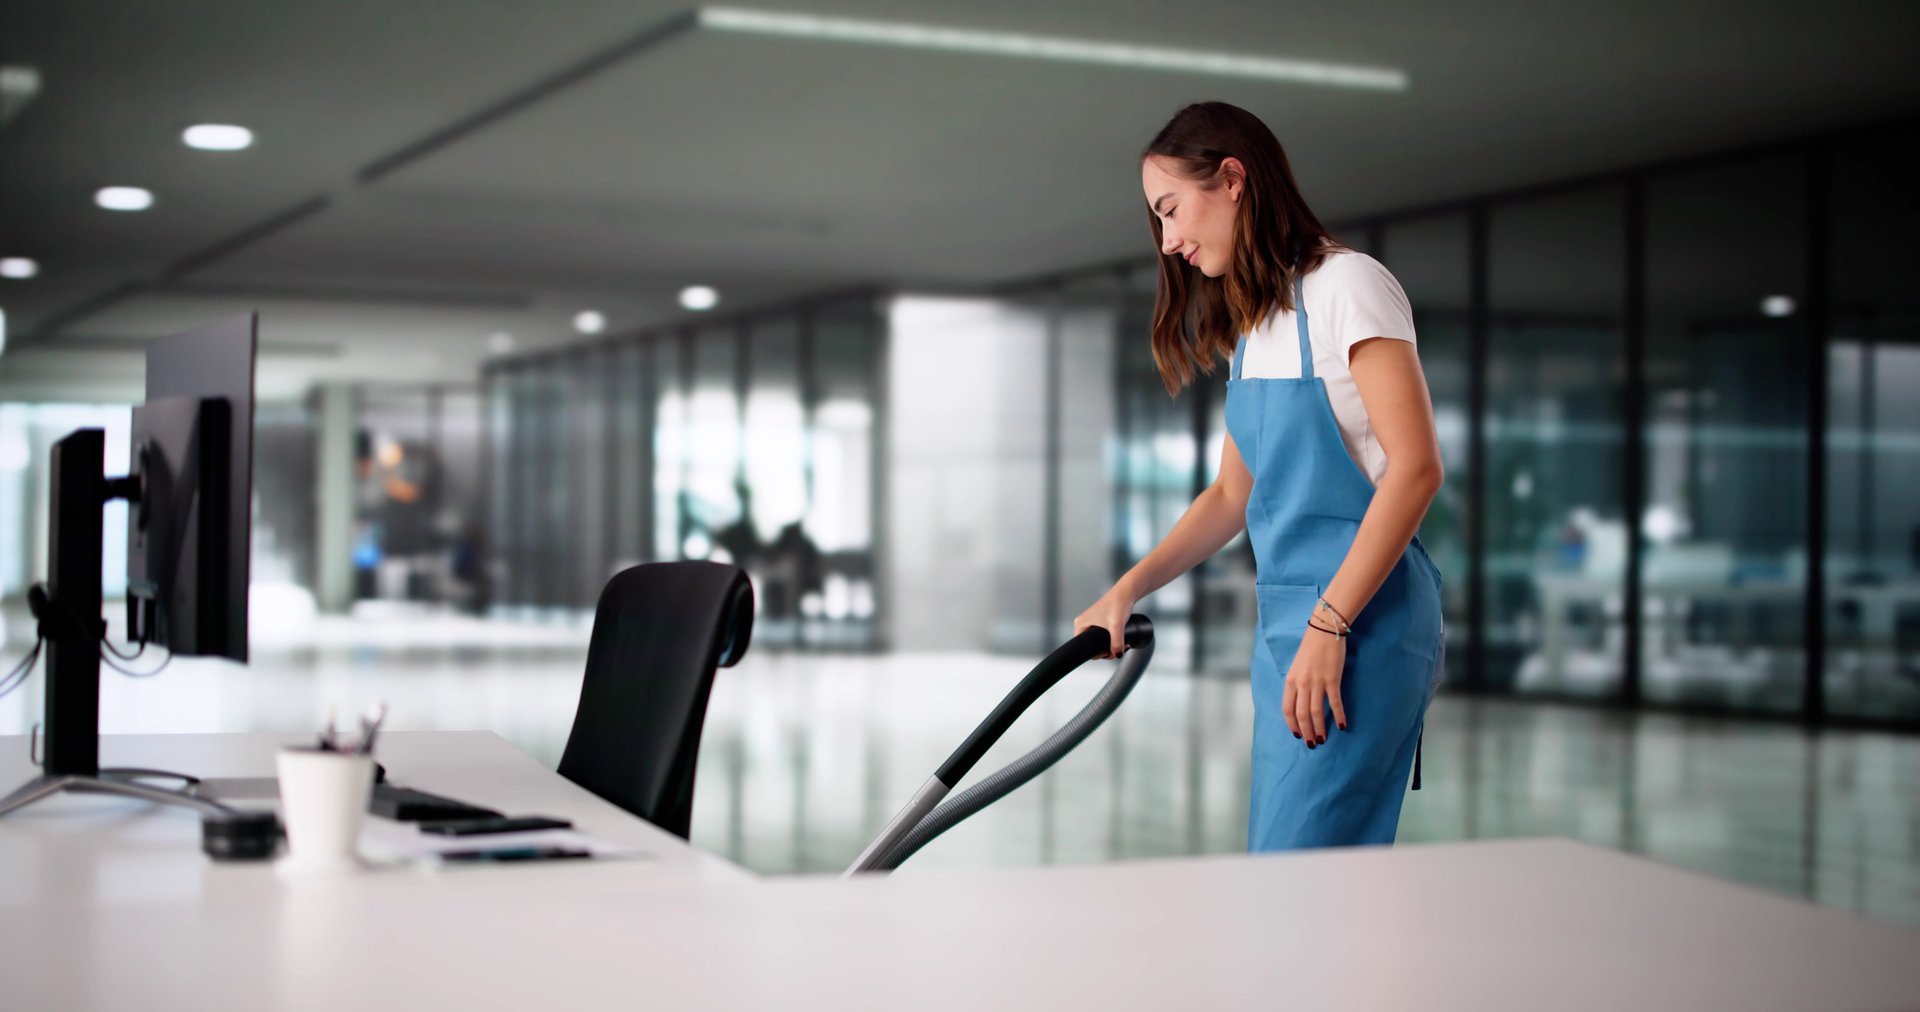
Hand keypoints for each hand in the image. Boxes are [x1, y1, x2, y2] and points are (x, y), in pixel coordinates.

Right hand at [1073, 585, 1135, 658]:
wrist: (1127, 592)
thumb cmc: (1117, 604)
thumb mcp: (1116, 627)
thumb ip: (1116, 644)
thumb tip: (1117, 654)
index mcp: (1080, 624)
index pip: (1083, 647)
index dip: (1096, 653)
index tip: (1109, 652)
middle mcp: (1085, 623)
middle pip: (1092, 646)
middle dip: (1106, 650)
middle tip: (1117, 650)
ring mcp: (1093, 622)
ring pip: (1100, 641)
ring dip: (1111, 646)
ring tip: (1122, 645)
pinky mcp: (1102, 621)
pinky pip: (1105, 636)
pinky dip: (1113, 639)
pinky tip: (1122, 640)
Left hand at [1282, 624, 1348, 746]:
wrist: (1324, 631)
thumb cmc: (1310, 649)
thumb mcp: (1297, 667)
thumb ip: (1296, 685)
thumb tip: (1299, 703)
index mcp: (1290, 681)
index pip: (1287, 709)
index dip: (1292, 724)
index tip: (1297, 734)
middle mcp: (1302, 683)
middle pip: (1301, 714)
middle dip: (1306, 732)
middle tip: (1312, 744)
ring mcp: (1317, 682)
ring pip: (1316, 712)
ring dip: (1320, 728)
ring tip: (1322, 739)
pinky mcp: (1333, 680)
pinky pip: (1335, 703)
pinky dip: (1339, 716)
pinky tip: (1343, 726)